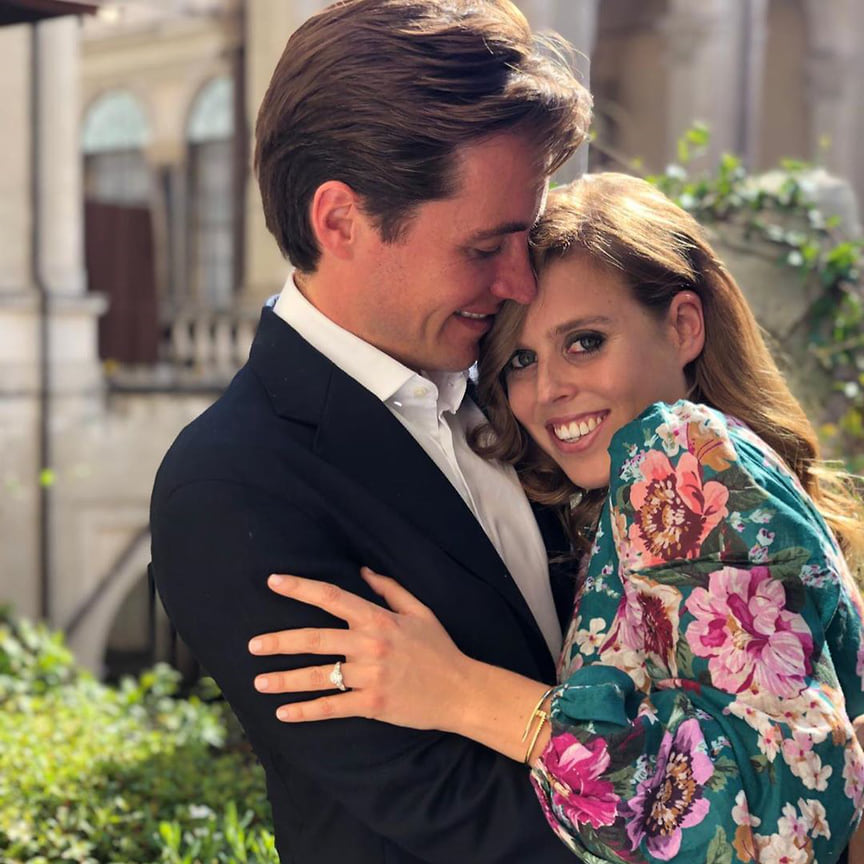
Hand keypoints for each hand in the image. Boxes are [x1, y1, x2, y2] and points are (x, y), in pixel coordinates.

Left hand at [248, 567, 472, 730]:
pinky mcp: (372, 704)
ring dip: (284, 679)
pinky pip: (332, 707)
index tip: (274, 581)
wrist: (461, 690)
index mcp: (378, 619)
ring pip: (318, 676)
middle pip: (315, 639)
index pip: (332, 597)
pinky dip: (306, 711)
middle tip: (252, 645)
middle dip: (279, 641)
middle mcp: (370, 645)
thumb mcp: (419, 612)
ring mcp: (370, 676)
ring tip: (258, 682)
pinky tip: (284, 713)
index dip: (300, 588)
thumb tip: (363, 570)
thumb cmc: (440, 649)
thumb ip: (390, 589)